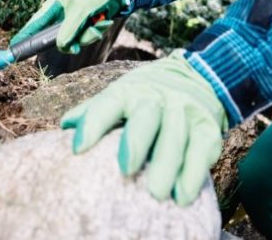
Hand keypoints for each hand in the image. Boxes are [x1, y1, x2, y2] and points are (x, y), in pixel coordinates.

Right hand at [10, 0, 125, 53]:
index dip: (25, 36)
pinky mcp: (86, 25)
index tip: (13, 49)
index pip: (35, 24)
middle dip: (72, 41)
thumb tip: (60, 46)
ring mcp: (74, 21)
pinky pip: (87, 37)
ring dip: (89, 35)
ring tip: (99, 22)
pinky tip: (105, 20)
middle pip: (58, 38)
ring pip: (75, 40)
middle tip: (75, 48)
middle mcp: (62, 14)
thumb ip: (69, 29)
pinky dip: (96, 31)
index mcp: (54, 5)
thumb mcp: (81, 10)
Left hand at [60, 51, 227, 205]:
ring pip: (175, 136)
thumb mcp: (121, 94)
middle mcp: (157, 98)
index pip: (108, 103)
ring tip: (156, 193)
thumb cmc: (146, 95)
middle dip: (136, 142)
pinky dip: (193, 173)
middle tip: (125, 169)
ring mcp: (184, 111)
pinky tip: (183, 194)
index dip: (92, 124)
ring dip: (166, 165)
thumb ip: (94, 110)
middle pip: (146, 116)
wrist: (196, 75)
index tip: (77, 148)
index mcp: (129, 91)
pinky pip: (202, 149)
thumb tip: (65, 126)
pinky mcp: (207, 127)